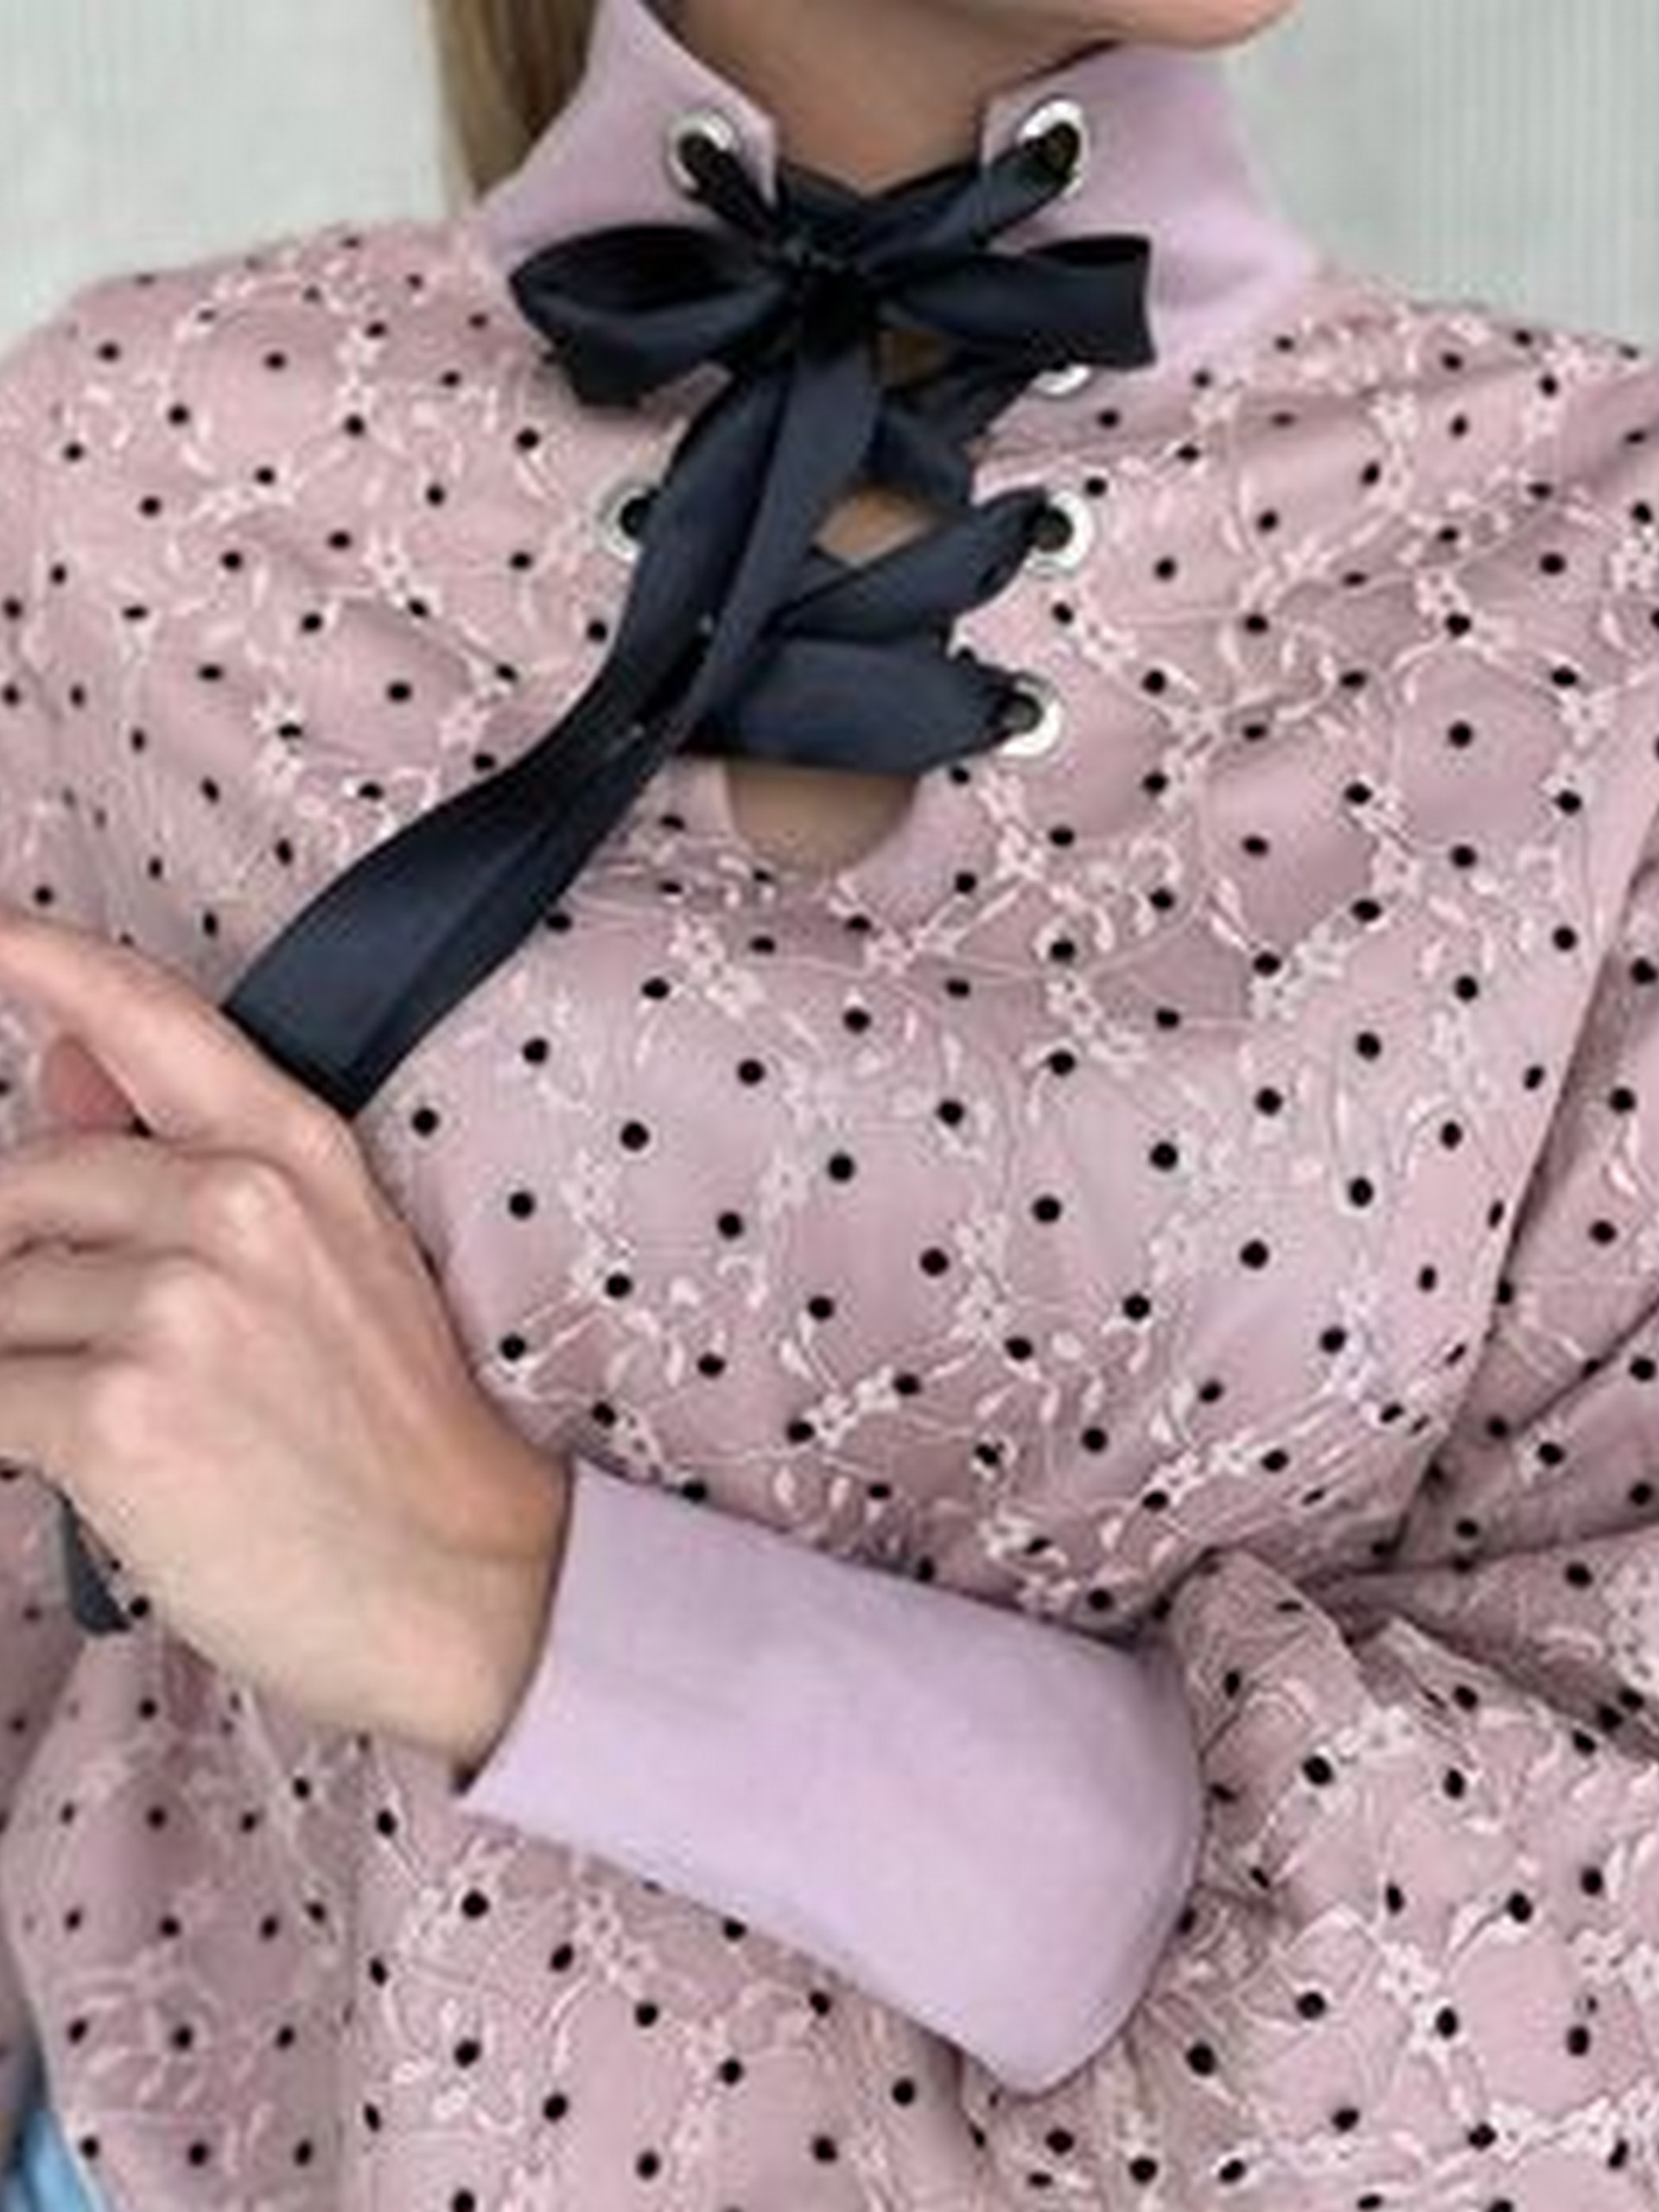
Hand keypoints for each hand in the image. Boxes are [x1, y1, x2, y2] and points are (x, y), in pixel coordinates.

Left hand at [0, 906, 567, 1771]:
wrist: (460, 1580)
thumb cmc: (387, 1429)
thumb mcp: (322, 1259)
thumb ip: (178, 1152)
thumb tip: (55, 1066)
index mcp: (296, 1149)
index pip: (140, 1011)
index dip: (33, 955)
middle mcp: (238, 1200)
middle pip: (21, 1184)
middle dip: (27, 1271)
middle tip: (108, 1357)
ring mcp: (179, 1301)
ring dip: (27, 1366)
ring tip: (129, 1425)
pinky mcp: (119, 1410)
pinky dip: (13, 1432)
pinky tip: (88, 1467)